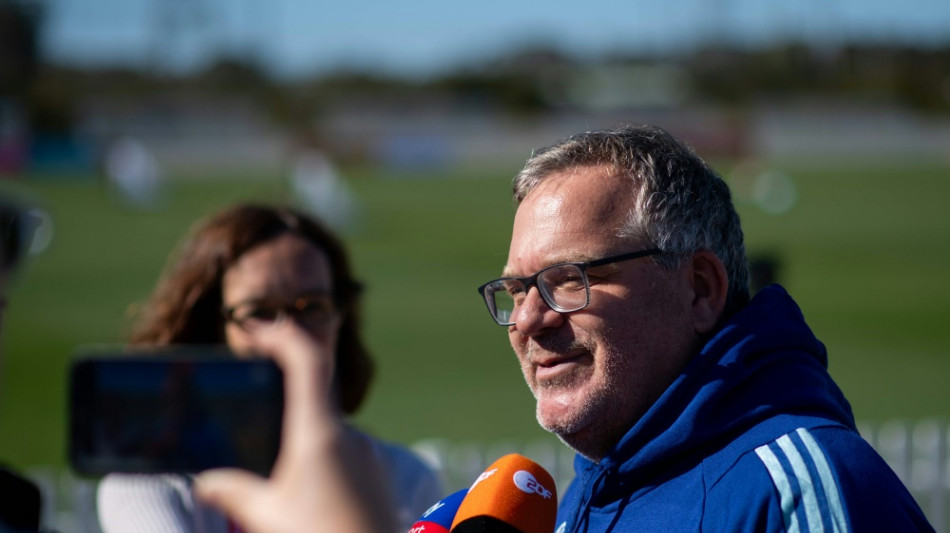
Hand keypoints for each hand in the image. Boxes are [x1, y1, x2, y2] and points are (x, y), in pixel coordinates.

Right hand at [195, 322, 395, 532]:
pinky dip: (320, 455)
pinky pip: (344, 451)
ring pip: (327, 427)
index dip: (283, 336)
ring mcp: (367, 452)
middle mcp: (349, 435)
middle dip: (282, 398)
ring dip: (300, 434)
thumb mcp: (269, 517)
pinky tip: (304, 487)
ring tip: (275, 466)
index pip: (306, 362)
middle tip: (253, 403)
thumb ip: (234, 493)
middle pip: (314, 395)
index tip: (258, 331)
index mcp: (319, 433)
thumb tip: (204, 483)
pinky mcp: (377, 472)